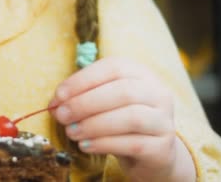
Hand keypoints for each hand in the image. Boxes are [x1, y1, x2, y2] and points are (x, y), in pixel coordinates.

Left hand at [50, 57, 195, 180]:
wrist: (150, 154)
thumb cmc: (119, 122)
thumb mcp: (101, 103)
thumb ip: (81, 98)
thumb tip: (56, 103)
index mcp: (140, 74)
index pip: (113, 68)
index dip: (83, 80)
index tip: (59, 95)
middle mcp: (157, 93)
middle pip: (122, 91)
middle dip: (85, 103)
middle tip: (61, 115)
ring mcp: (164, 120)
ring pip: (130, 118)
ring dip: (94, 125)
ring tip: (72, 132)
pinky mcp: (163, 147)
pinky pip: (133, 143)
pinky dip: (104, 144)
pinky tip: (86, 145)